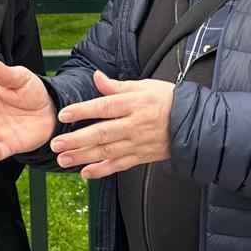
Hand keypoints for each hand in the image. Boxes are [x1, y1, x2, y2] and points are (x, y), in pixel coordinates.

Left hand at [49, 70, 173, 179]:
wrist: (193, 122)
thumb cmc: (167, 100)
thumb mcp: (144, 86)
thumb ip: (116, 86)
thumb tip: (96, 77)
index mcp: (134, 104)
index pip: (104, 107)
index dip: (83, 110)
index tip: (64, 114)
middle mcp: (134, 124)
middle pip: (102, 133)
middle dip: (77, 140)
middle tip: (57, 143)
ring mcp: (137, 143)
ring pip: (107, 152)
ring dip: (84, 157)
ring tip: (63, 159)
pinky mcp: (141, 156)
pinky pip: (119, 165)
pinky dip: (102, 171)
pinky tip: (86, 173)